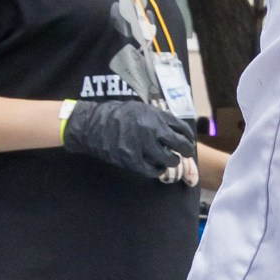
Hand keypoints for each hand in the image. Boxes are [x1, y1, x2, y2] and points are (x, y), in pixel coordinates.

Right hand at [60, 97, 196, 183]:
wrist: (91, 124)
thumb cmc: (116, 115)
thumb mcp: (141, 109)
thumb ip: (158, 118)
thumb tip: (174, 129)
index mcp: (156, 116)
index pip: (183, 129)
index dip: (188, 137)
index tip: (187, 141)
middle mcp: (152, 130)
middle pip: (181, 145)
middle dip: (185, 151)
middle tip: (183, 153)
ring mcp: (142, 146)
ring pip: (169, 160)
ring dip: (172, 161)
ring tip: (169, 160)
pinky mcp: (132, 160)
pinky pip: (153, 170)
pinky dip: (158, 170)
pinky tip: (157, 167)